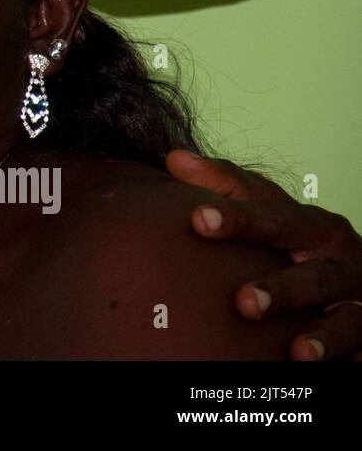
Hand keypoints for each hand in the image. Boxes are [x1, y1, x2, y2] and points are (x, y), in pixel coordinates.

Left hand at [166, 149, 361, 359]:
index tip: (198, 218)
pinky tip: (306, 360)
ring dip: (316, 333)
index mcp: (311, 224)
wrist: (360, 284)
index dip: (236, 215)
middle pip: (312, 271)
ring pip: (341, 315)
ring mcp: (356, 297)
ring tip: (292, 348)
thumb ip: (226, 188)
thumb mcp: (271, 214)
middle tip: (243, 302)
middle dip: (280, 286)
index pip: (270, 214)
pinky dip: (334, 352)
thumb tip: (175, 158)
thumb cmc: (304, 245)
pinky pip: (354, 344)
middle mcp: (339, 258)